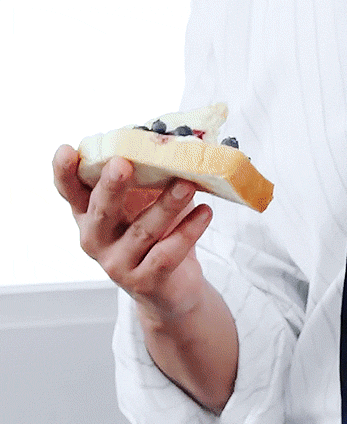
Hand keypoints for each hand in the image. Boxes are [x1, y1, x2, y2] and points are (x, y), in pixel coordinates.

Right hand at [52, 145, 213, 324]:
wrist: (173, 287)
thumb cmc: (156, 230)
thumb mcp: (143, 200)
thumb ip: (145, 173)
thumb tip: (169, 136)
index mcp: (91, 213)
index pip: (71, 191)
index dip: (65, 172)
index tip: (66, 150)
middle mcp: (96, 238)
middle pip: (100, 211)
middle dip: (111, 187)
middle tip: (122, 164)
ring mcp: (117, 263)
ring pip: (142, 231)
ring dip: (166, 205)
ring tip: (188, 184)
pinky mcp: (144, 281)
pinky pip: (167, 254)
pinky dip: (188, 231)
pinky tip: (204, 212)